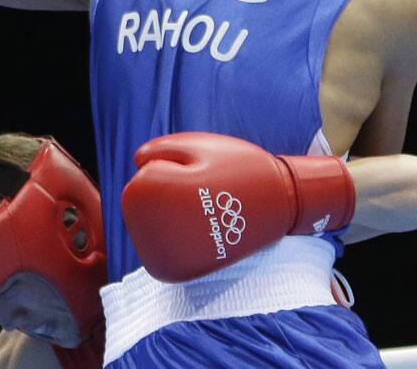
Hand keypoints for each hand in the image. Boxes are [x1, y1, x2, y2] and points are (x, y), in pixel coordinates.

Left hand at [122, 132, 354, 281]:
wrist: (279, 205)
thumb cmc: (237, 169)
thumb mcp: (196, 144)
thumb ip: (158, 149)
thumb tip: (137, 163)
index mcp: (149, 193)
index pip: (143, 175)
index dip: (173, 168)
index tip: (201, 175)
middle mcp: (147, 230)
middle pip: (142, 202)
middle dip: (168, 191)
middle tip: (205, 193)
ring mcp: (160, 256)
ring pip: (148, 225)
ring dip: (169, 215)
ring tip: (204, 211)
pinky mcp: (174, 272)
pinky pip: (160, 248)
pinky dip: (176, 236)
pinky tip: (200, 229)